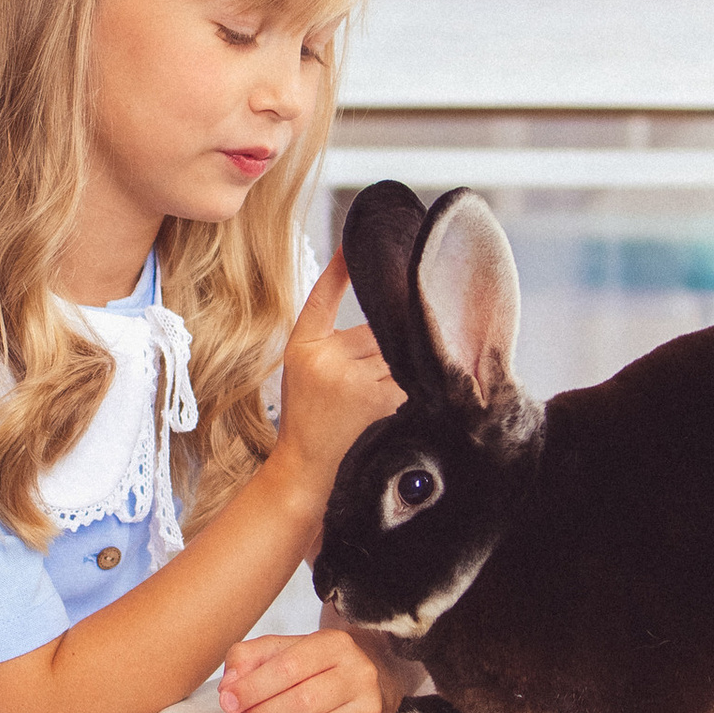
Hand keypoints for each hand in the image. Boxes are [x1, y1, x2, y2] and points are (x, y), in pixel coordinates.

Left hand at [217, 626, 401, 712]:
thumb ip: (249, 658)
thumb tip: (229, 686)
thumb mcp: (285, 648)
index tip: (227, 698)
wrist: (369, 682)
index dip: (253, 686)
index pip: (289, 667)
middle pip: (300, 701)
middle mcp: (359, 675)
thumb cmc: (317, 665)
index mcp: (337, 644)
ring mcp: (366, 709)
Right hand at [272, 253, 402, 506]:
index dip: (339, 268)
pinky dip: (411, 382)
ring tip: (376, 393)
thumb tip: (394, 311)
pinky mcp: (382, 401)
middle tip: (374, 370)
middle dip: (385, 342)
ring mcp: (356, 381)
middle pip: (376, 327)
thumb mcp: (306, 369)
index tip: (352, 242)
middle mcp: (326, 359)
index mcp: (302, 346)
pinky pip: (408, 374)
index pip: (323, 296)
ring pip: (395, 350)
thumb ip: (340, 341)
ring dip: (399, 365)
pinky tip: (397, 400)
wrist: (308, 470)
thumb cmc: (310, 416)